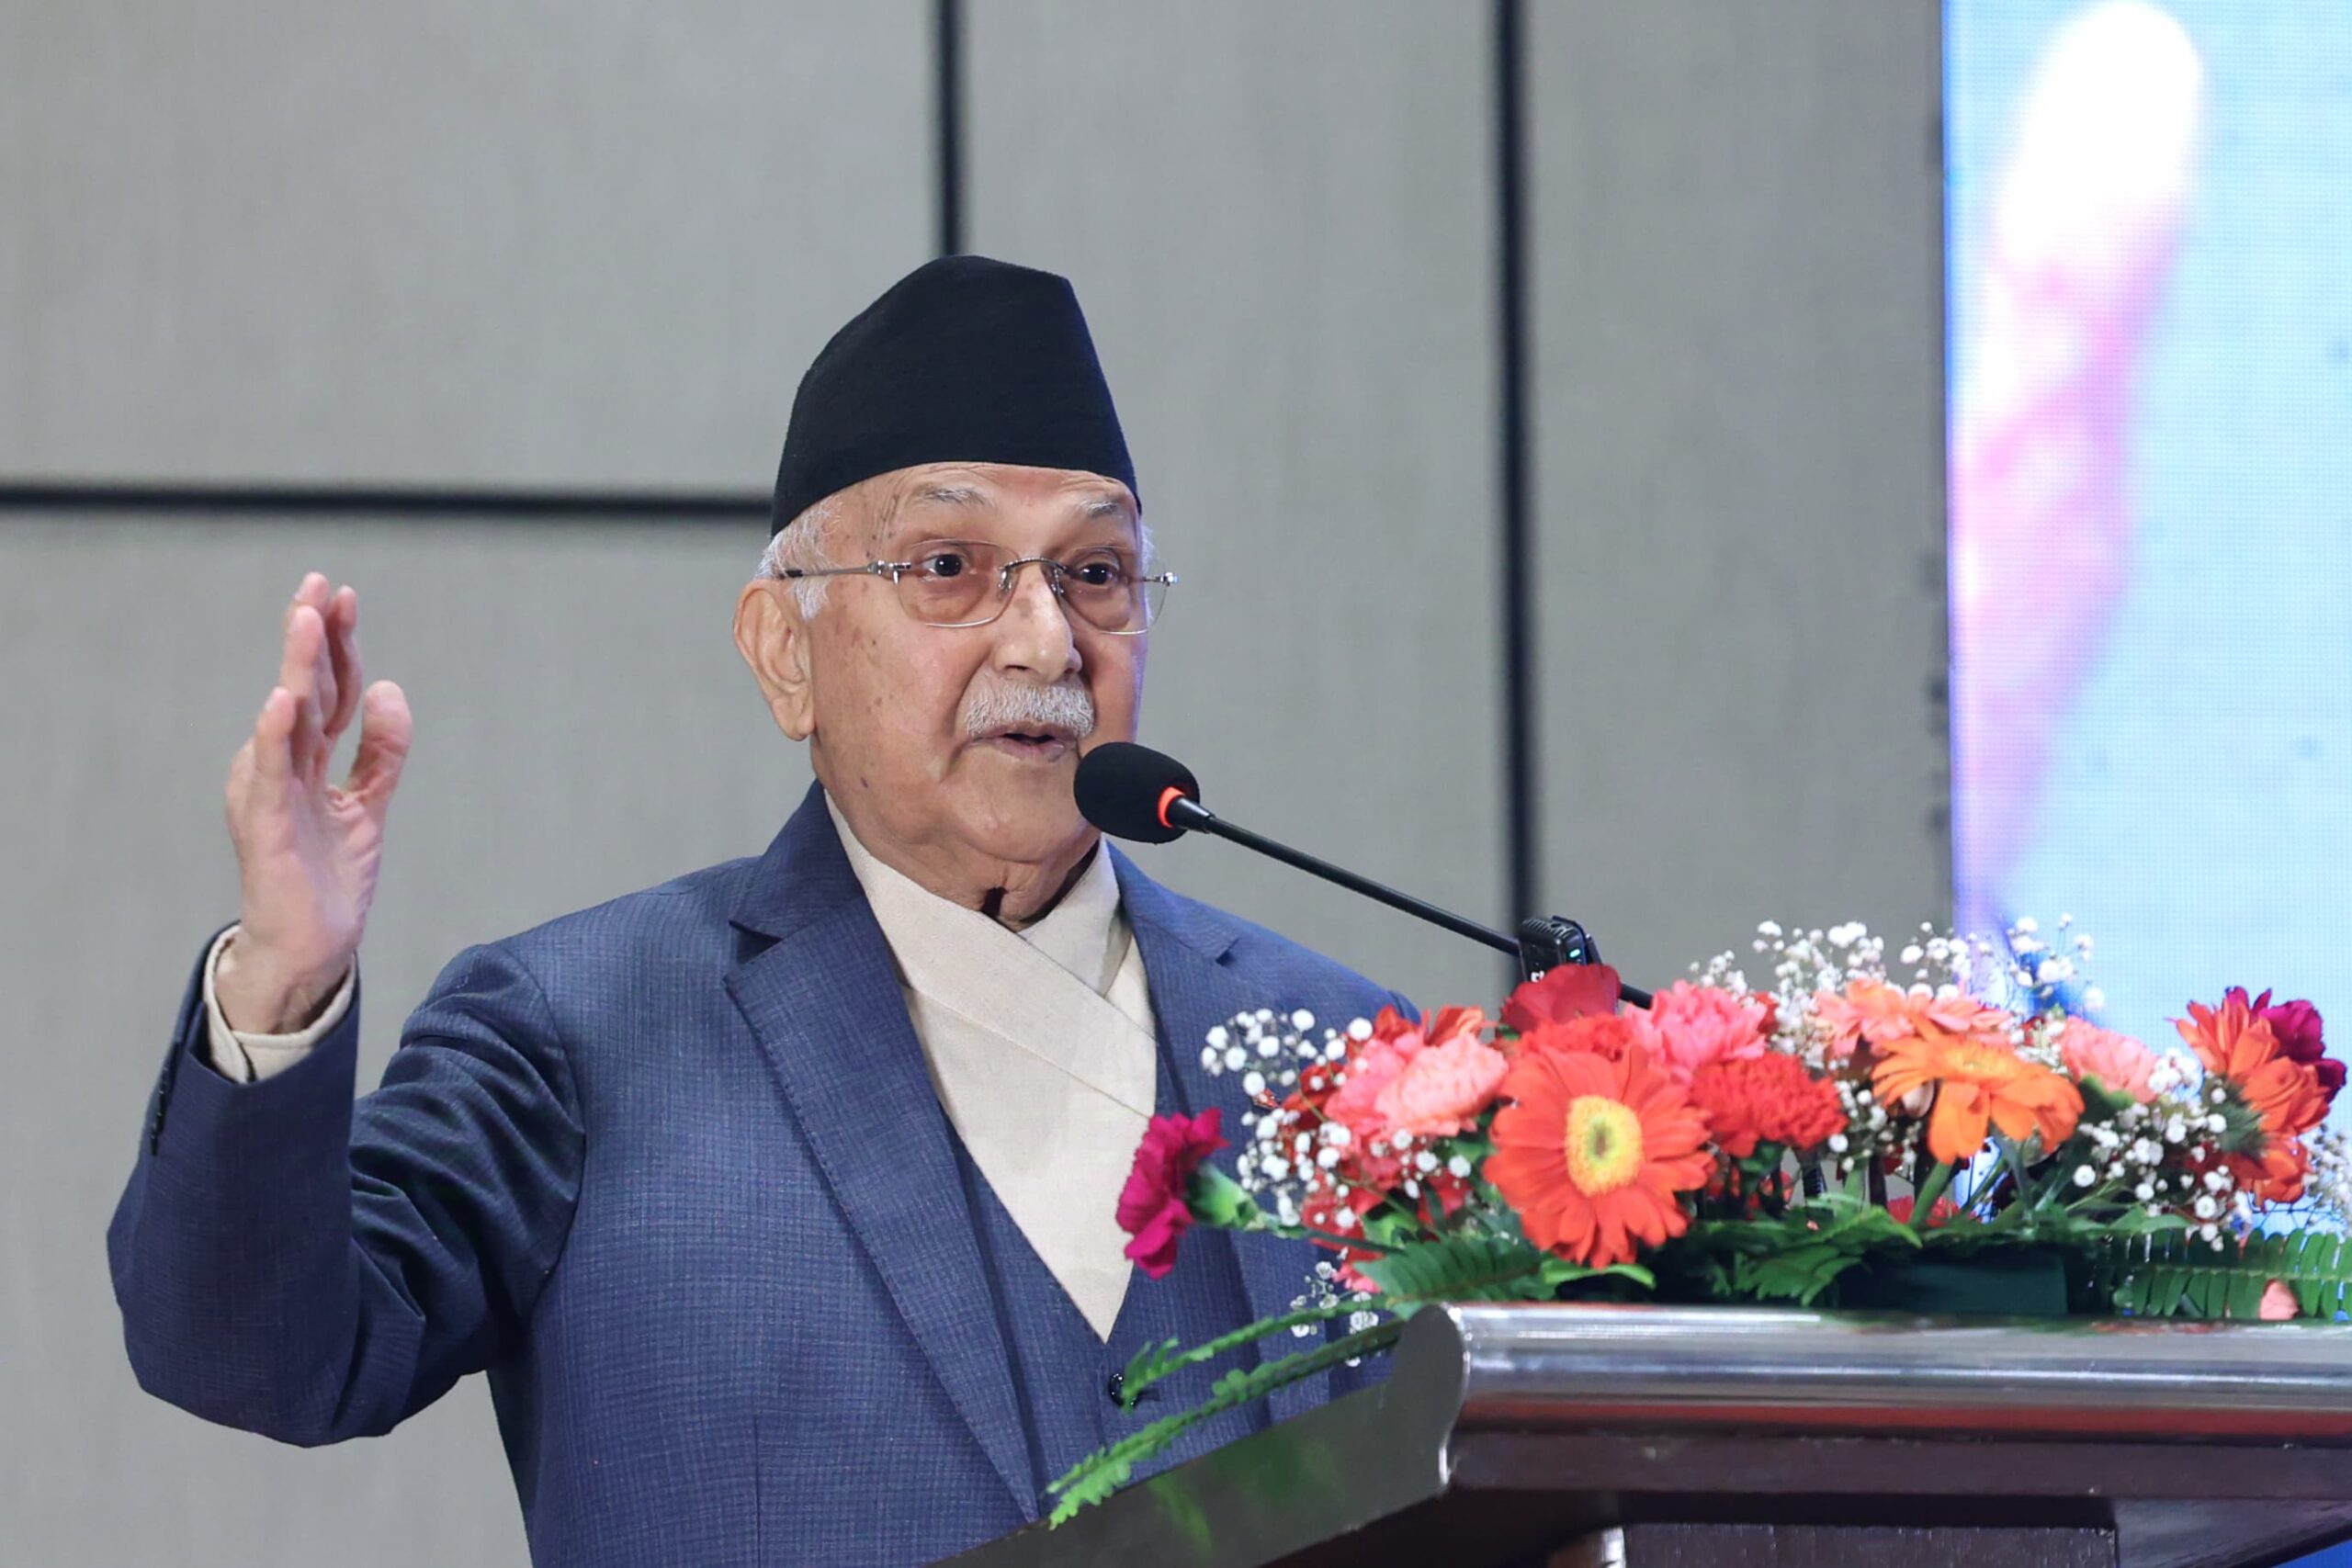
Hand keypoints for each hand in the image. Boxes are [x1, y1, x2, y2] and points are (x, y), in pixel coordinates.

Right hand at [214, 573, 412, 1032]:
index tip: (346, 597)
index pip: (325, 691)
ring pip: (285, 719)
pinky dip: (273, 734)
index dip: (337, 646)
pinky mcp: (267, 825)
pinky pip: (271, 773)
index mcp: (303, 760)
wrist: (313, 949)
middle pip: (301, 691)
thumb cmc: (330, 876)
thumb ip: (382, 751)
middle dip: (311, 637)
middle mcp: (279, 767)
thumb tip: (388, 688)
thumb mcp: (370, 803)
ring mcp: (269, 793)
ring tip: (305, 619)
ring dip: (296, 667)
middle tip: (319, 586)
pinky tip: (281, 698)